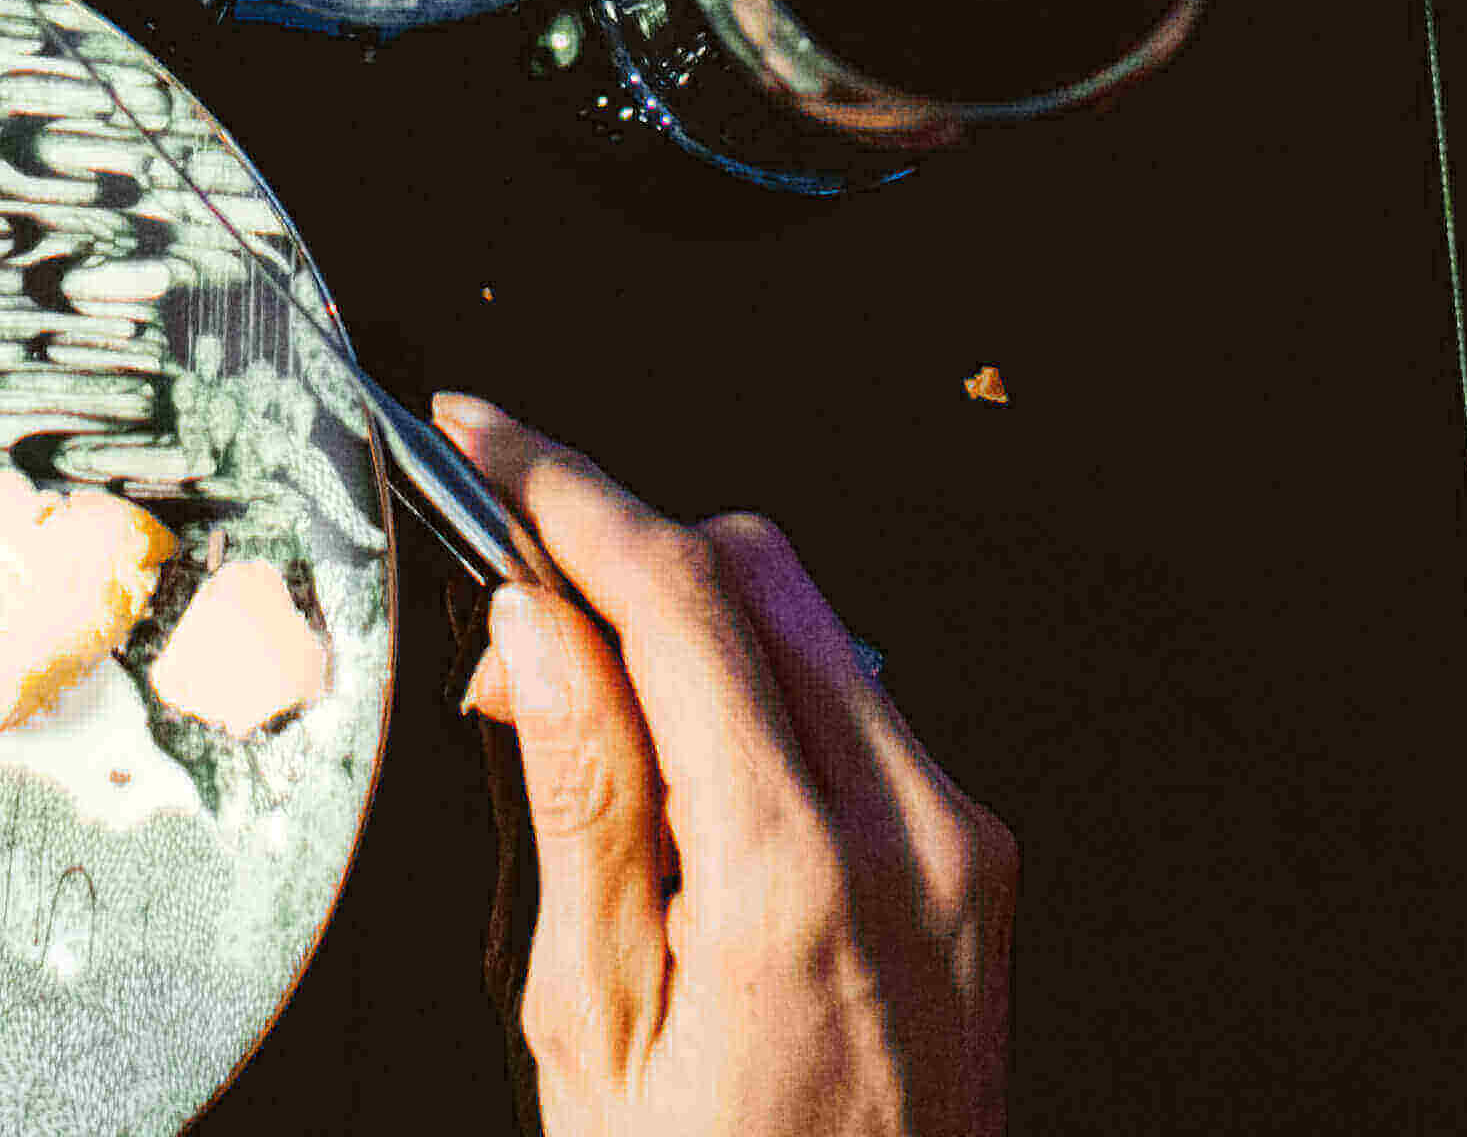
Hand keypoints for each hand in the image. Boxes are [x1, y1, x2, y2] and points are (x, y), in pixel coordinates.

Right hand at [440, 399, 1011, 1136]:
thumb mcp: (591, 1028)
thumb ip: (577, 799)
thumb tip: (534, 628)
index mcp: (795, 877)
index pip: (675, 592)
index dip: (565, 488)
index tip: (486, 439)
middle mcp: (912, 837)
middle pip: (756, 573)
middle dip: (620, 549)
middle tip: (506, 615)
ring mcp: (964, 852)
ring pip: (814, 627)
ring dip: (689, 622)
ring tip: (581, 723)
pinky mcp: (980, 872)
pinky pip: (860, 712)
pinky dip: (759, 696)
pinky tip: (681, 783)